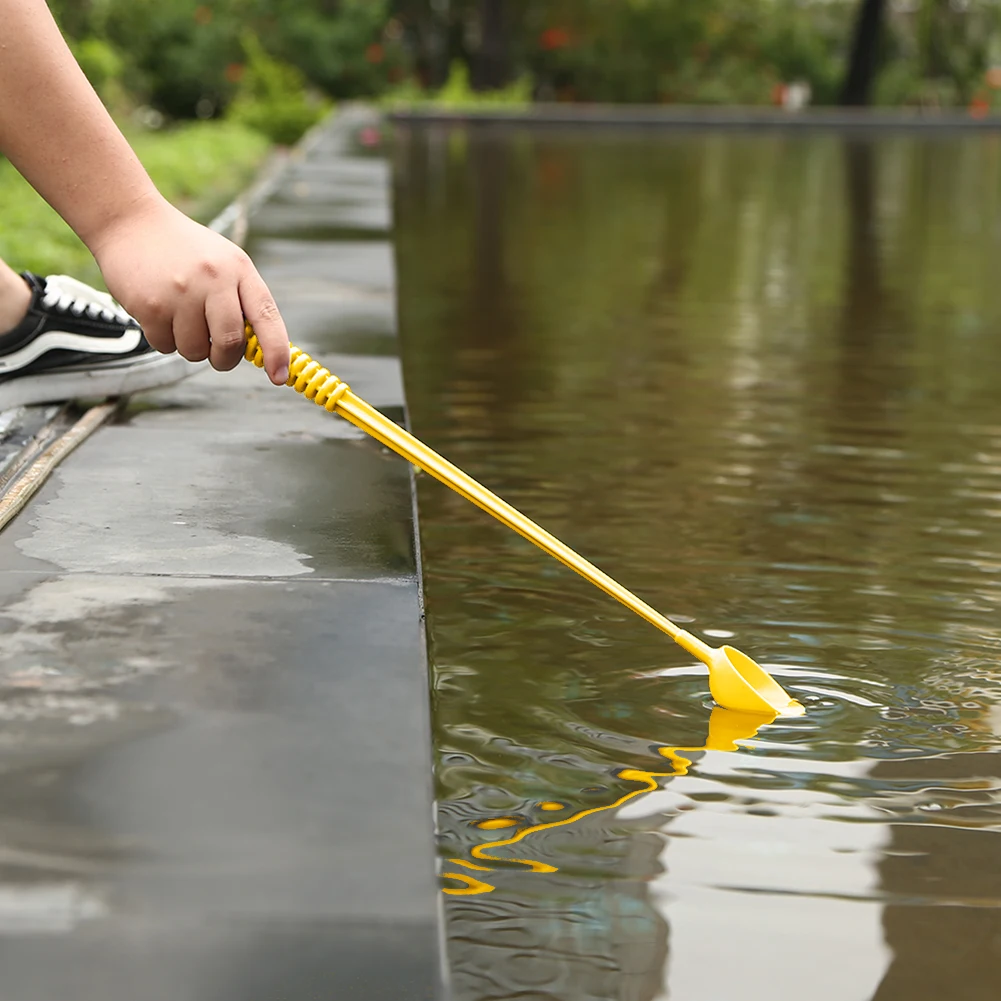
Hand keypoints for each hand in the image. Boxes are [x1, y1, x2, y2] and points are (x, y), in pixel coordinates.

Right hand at [89, 195, 289, 384]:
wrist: (129, 221)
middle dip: (225, 358)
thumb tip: (258, 350)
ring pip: (195, 351)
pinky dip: (164, 339)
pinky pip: (165, 346)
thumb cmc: (184, 249)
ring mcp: (180, 293)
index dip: (276, 350)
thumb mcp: (224, 262)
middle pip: (230, 343)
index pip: (267, 316)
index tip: (280, 375)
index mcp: (239, 269)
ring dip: (190, 346)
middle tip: (218, 354)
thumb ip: (243, 301)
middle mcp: (213, 279)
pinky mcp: (150, 305)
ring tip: (181, 317)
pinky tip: (159, 310)